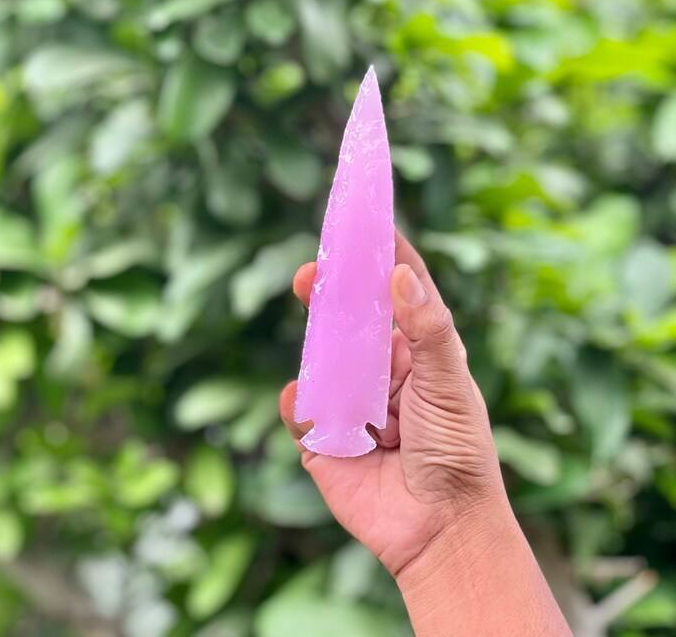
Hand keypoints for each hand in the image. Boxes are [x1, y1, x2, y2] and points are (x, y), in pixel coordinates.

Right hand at [279, 230, 506, 578]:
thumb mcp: (449, 383)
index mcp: (416, 354)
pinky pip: (300, 410)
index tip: (364, 224)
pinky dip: (298, 403)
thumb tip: (401, 273)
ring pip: (319, 360)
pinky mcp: (324, 439)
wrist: (440, 530)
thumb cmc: (457, 451)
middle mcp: (380, 373)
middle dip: (330, 295)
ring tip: (304, 331)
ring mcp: (350, 404)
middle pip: (348, 322)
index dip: (380, 260)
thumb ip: (428, 330)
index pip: (396, 295)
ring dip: (311, 343)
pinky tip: (305, 403)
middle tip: (312, 274)